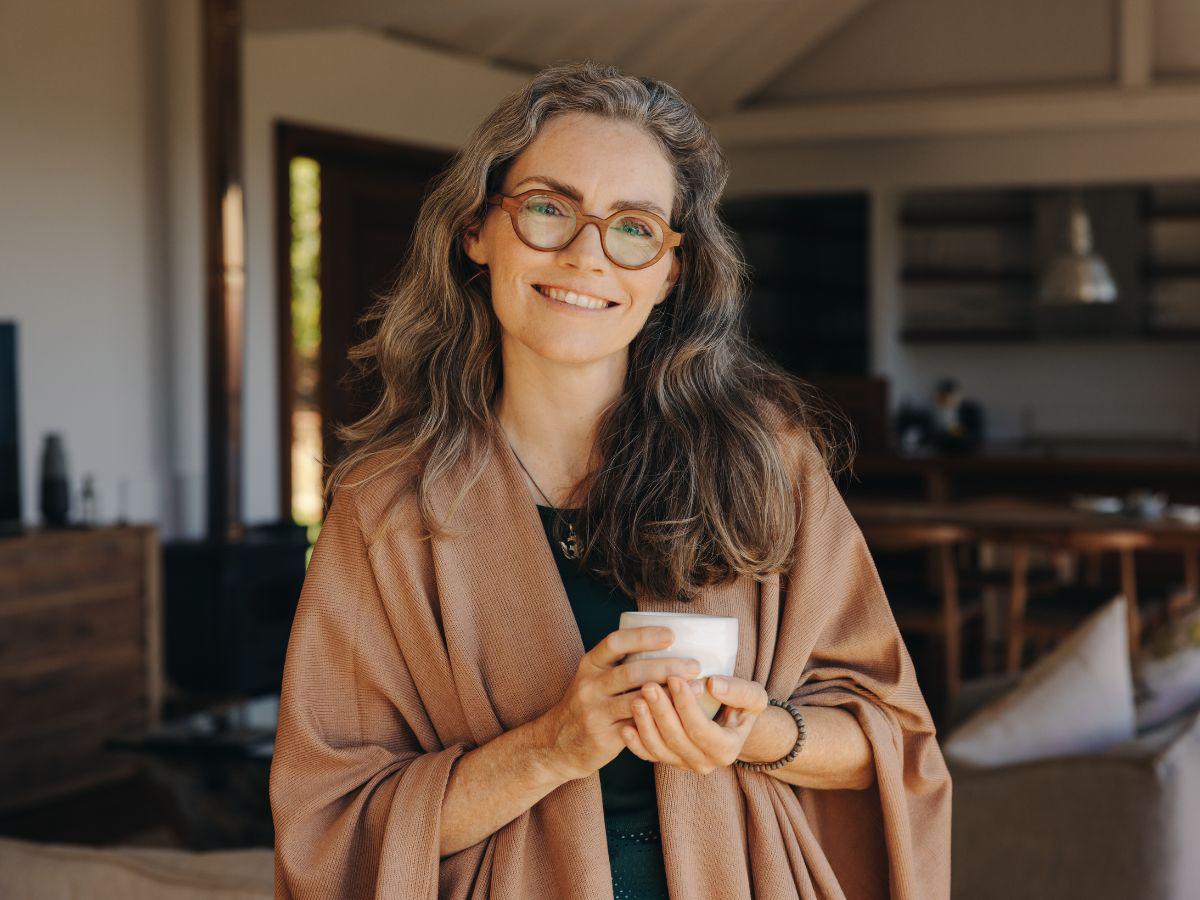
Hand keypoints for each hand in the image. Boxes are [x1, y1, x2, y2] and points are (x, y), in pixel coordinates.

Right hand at [541, 626, 701, 781]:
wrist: (557, 744)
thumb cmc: (588, 704)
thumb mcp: (594, 678)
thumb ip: (621, 665)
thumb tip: (670, 647)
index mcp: (589, 664)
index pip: (615, 642)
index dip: (643, 636)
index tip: (671, 634)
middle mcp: (589, 686)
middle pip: (631, 672)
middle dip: (666, 667)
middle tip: (694, 666)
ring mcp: (594, 712)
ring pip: (636, 700)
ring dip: (669, 694)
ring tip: (696, 689)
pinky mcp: (603, 737)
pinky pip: (636, 727)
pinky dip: (660, 719)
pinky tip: (681, 716)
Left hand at [621, 674, 768, 774]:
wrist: (731, 723)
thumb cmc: (740, 705)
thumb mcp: (753, 697)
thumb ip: (739, 691)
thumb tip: (712, 684)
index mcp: (726, 749)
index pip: (701, 729)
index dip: (686, 705)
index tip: (674, 678)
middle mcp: (704, 763)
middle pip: (676, 739)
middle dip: (661, 712)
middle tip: (648, 685)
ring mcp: (683, 764)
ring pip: (659, 749)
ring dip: (645, 725)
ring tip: (636, 699)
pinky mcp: (667, 760)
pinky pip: (647, 755)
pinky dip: (635, 743)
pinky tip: (625, 725)